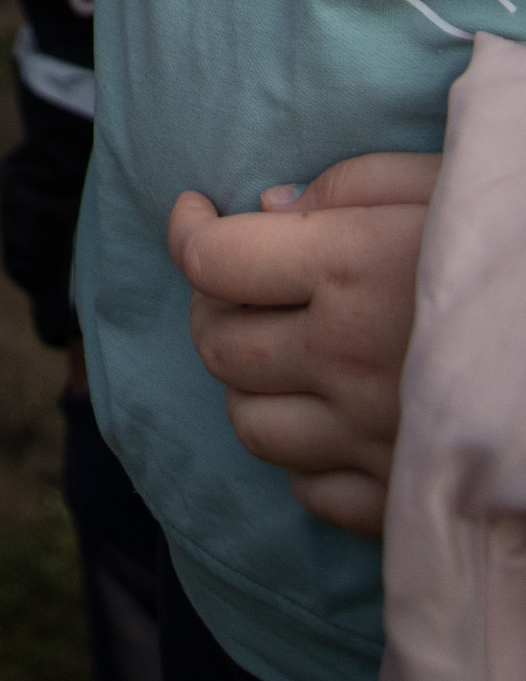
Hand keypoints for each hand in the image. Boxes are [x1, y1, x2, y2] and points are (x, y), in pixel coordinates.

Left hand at [166, 151, 440, 533]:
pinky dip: (304, 459)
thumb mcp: (445, 181)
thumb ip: (348, 188)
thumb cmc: (524, 244)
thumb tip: (266, 212)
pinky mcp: (403, 500)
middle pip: (218, 345)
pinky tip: (335, 423)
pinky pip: (311, 491)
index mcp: (346, 269)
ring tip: (286, 354)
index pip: (214, 260)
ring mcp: (370, 437)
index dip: (188, 229)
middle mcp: (342, 358)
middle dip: (213, 307)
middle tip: (241, 283)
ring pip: (251, 424)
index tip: (199, 211)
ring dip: (252, 385)